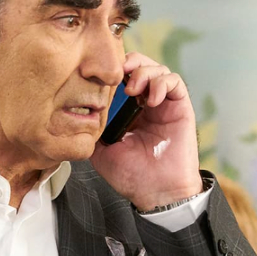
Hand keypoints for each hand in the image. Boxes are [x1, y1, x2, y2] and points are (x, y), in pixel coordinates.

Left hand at [89, 52, 203, 209]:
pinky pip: (175, 82)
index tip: (100, 75)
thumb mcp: (101, 151)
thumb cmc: (132, 176)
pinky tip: (151, 98)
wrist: (157, 191)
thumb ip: (92, 130)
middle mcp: (147, 104)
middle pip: (140, 66)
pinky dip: (162, 82)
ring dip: (144, 72)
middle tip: (118, 74)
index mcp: (128, 112)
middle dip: (129, 63)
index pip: (122, 78)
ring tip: (134, 88)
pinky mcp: (180, 108)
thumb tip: (75, 113)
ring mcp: (164, 105)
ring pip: (158, 70)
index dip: (112, 71)